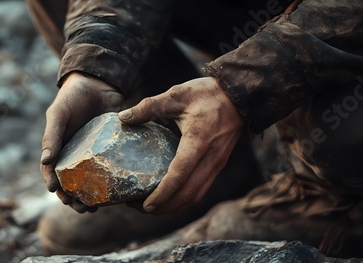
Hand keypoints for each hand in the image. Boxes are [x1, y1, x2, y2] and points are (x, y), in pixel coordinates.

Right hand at [41, 72, 123, 212]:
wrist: (99, 82)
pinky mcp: (109, 150)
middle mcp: (74, 153)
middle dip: (73, 198)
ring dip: (90, 196)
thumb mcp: (59, 114)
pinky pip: (108, 170)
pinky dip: (109, 183)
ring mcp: (92, 154)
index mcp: (58, 147)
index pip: (51, 171)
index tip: (56, 193)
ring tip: (95, 208)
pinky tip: (114, 193)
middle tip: (80, 208)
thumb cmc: (73, 97)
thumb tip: (46, 161)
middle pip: (71, 182)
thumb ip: (52, 136)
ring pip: (90, 181)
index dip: (53, 184)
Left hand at [119, 77, 243, 213]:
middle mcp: (210, 158)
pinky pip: (201, 190)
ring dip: (175, 207)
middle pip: (187, 194)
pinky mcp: (218, 165)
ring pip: (196, 196)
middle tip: (141, 208)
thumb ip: (149, 106)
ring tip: (153, 207)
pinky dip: (185, 199)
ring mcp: (217, 164)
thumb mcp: (176, 94)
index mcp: (198, 141)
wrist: (239, 96)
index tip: (144, 204)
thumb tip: (123, 117)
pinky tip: (170, 197)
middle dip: (164, 207)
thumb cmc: (207, 93)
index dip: (161, 194)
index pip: (179, 175)